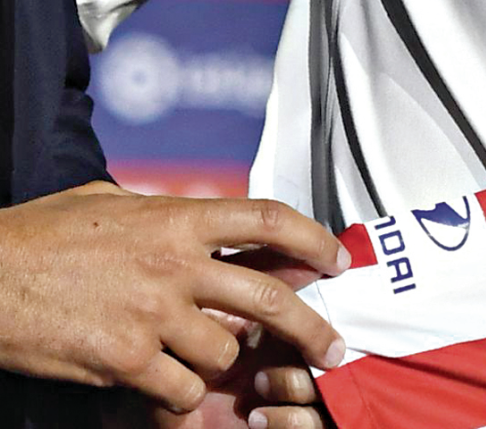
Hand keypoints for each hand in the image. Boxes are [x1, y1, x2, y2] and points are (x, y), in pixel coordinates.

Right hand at [0, 182, 347, 412]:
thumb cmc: (37, 237)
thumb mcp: (108, 203)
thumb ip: (161, 211)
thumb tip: (194, 213)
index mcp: (176, 219)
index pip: (269, 219)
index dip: (314, 239)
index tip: (336, 260)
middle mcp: (175, 265)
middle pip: (271, 297)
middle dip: (313, 328)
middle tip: (332, 348)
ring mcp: (152, 314)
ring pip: (226, 350)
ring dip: (222, 360)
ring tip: (201, 356)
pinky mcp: (125, 360)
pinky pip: (182, 388)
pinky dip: (182, 393)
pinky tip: (167, 383)